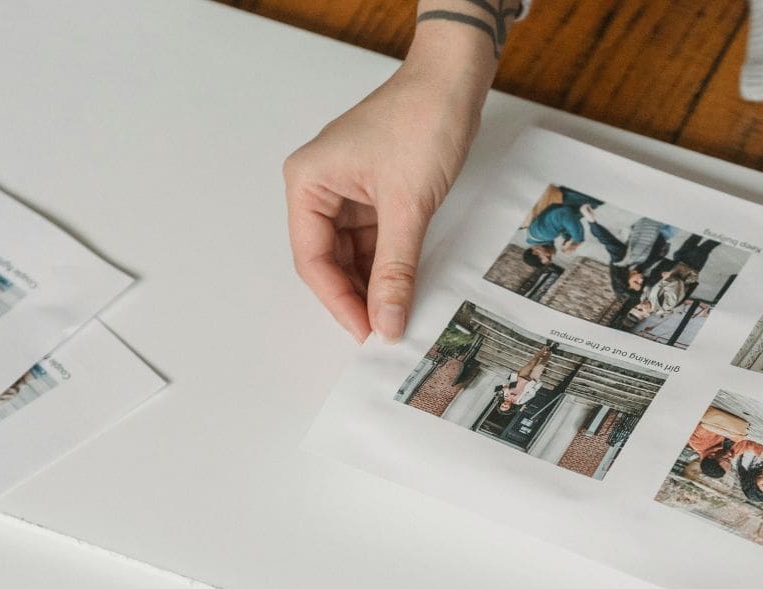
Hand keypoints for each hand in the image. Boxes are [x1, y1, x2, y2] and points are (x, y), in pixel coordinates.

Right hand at [284, 25, 495, 342]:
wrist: (454, 81)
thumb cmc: (422, 120)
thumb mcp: (407, 205)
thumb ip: (395, 268)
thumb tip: (386, 320)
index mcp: (308, 182)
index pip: (313, 259)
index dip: (339, 301)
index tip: (366, 332)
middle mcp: (320, 186)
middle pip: (329, 260)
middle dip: (356, 295)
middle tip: (383, 331)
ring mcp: (348, 190)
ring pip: (353, 254)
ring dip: (374, 283)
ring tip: (396, 315)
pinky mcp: (376, 192)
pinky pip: (375, 239)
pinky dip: (389, 263)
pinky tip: (405, 287)